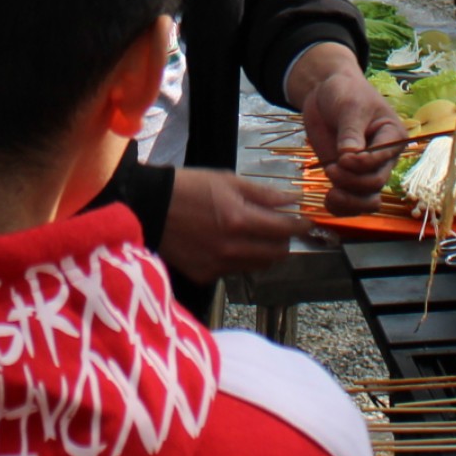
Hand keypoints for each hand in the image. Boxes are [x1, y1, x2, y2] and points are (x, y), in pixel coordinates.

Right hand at [158, 168, 302, 280]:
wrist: (150, 207)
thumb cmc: (189, 187)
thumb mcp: (227, 181)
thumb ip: (262, 194)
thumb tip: (291, 200)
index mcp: (239, 220)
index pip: (284, 230)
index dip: (299, 225)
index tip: (305, 221)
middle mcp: (232, 248)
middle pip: (276, 254)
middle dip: (283, 241)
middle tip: (280, 228)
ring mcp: (218, 265)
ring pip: (257, 265)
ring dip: (263, 252)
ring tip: (254, 236)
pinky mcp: (205, 275)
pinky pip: (234, 271)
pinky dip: (238, 259)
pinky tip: (227, 244)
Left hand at [298, 65, 409, 211]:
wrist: (326, 93)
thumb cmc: (345, 92)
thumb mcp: (349, 106)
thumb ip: (350, 132)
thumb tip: (350, 157)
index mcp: (393, 138)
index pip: (383, 160)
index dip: (363, 164)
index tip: (342, 158)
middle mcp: (384, 159)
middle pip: (375, 184)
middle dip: (352, 181)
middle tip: (331, 168)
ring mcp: (366, 171)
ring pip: (367, 200)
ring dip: (349, 201)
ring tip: (330, 195)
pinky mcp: (348, 177)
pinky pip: (351, 202)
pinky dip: (341, 207)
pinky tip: (328, 201)